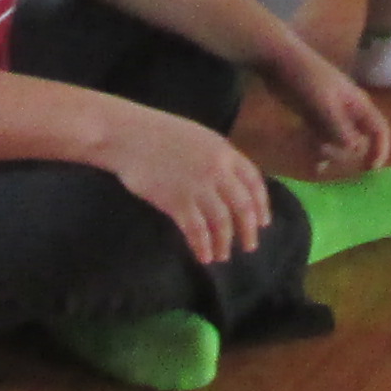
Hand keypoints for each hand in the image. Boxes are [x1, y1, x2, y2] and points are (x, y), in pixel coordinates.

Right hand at [103, 104, 273, 265]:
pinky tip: (203, 256)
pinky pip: (197, 230)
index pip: (254, 182)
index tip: (263, 222)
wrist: (128, 135)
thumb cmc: (158, 133)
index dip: (261, 205)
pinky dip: (202, 246)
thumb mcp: (198, 139)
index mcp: (224, 151)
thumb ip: (217, 159)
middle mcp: (217, 170)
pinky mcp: (177, 202)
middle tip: (249, 246)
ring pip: (222, 222)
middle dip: (248, 229)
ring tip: (222, 256)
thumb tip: (229, 185)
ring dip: (224, 242)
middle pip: (242, 206)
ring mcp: (198, 187)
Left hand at [265, 38, 390, 178]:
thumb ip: (339, 128)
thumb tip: (354, 150)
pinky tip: (316, 165)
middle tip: (325, 151)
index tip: (372, 169)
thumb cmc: (306, 78)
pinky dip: (322, 151)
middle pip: (359, 140)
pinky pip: (324, 139)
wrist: (280, 60)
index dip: (381, 148)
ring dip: (333, 154)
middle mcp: (348, 110)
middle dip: (347, 152)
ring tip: (317, 158)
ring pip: (341, 141)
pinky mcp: (314, 116)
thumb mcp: (324, 105)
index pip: (379, 129)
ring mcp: (331, 114)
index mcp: (357, 104)